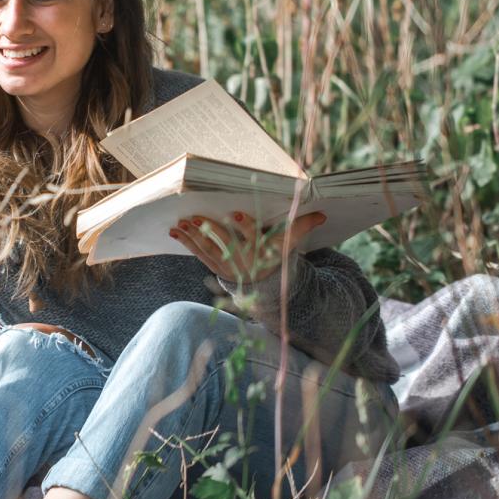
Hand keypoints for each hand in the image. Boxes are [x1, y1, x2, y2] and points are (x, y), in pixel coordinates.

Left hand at [168, 210, 326, 283]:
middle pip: (227, 244)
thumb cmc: (276, 255)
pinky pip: (198, 254)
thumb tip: (323, 213)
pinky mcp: (215, 266)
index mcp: (262, 251)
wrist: (265, 285)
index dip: (246, 226)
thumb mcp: (290, 243)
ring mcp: (227, 265)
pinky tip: (175, 231)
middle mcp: (244, 260)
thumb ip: (302, 227)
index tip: (236, 213)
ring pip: (208, 250)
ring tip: (181, 223)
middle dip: (211, 231)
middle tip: (196, 218)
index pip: (256, 238)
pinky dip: (186, 243)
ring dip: (193, 236)